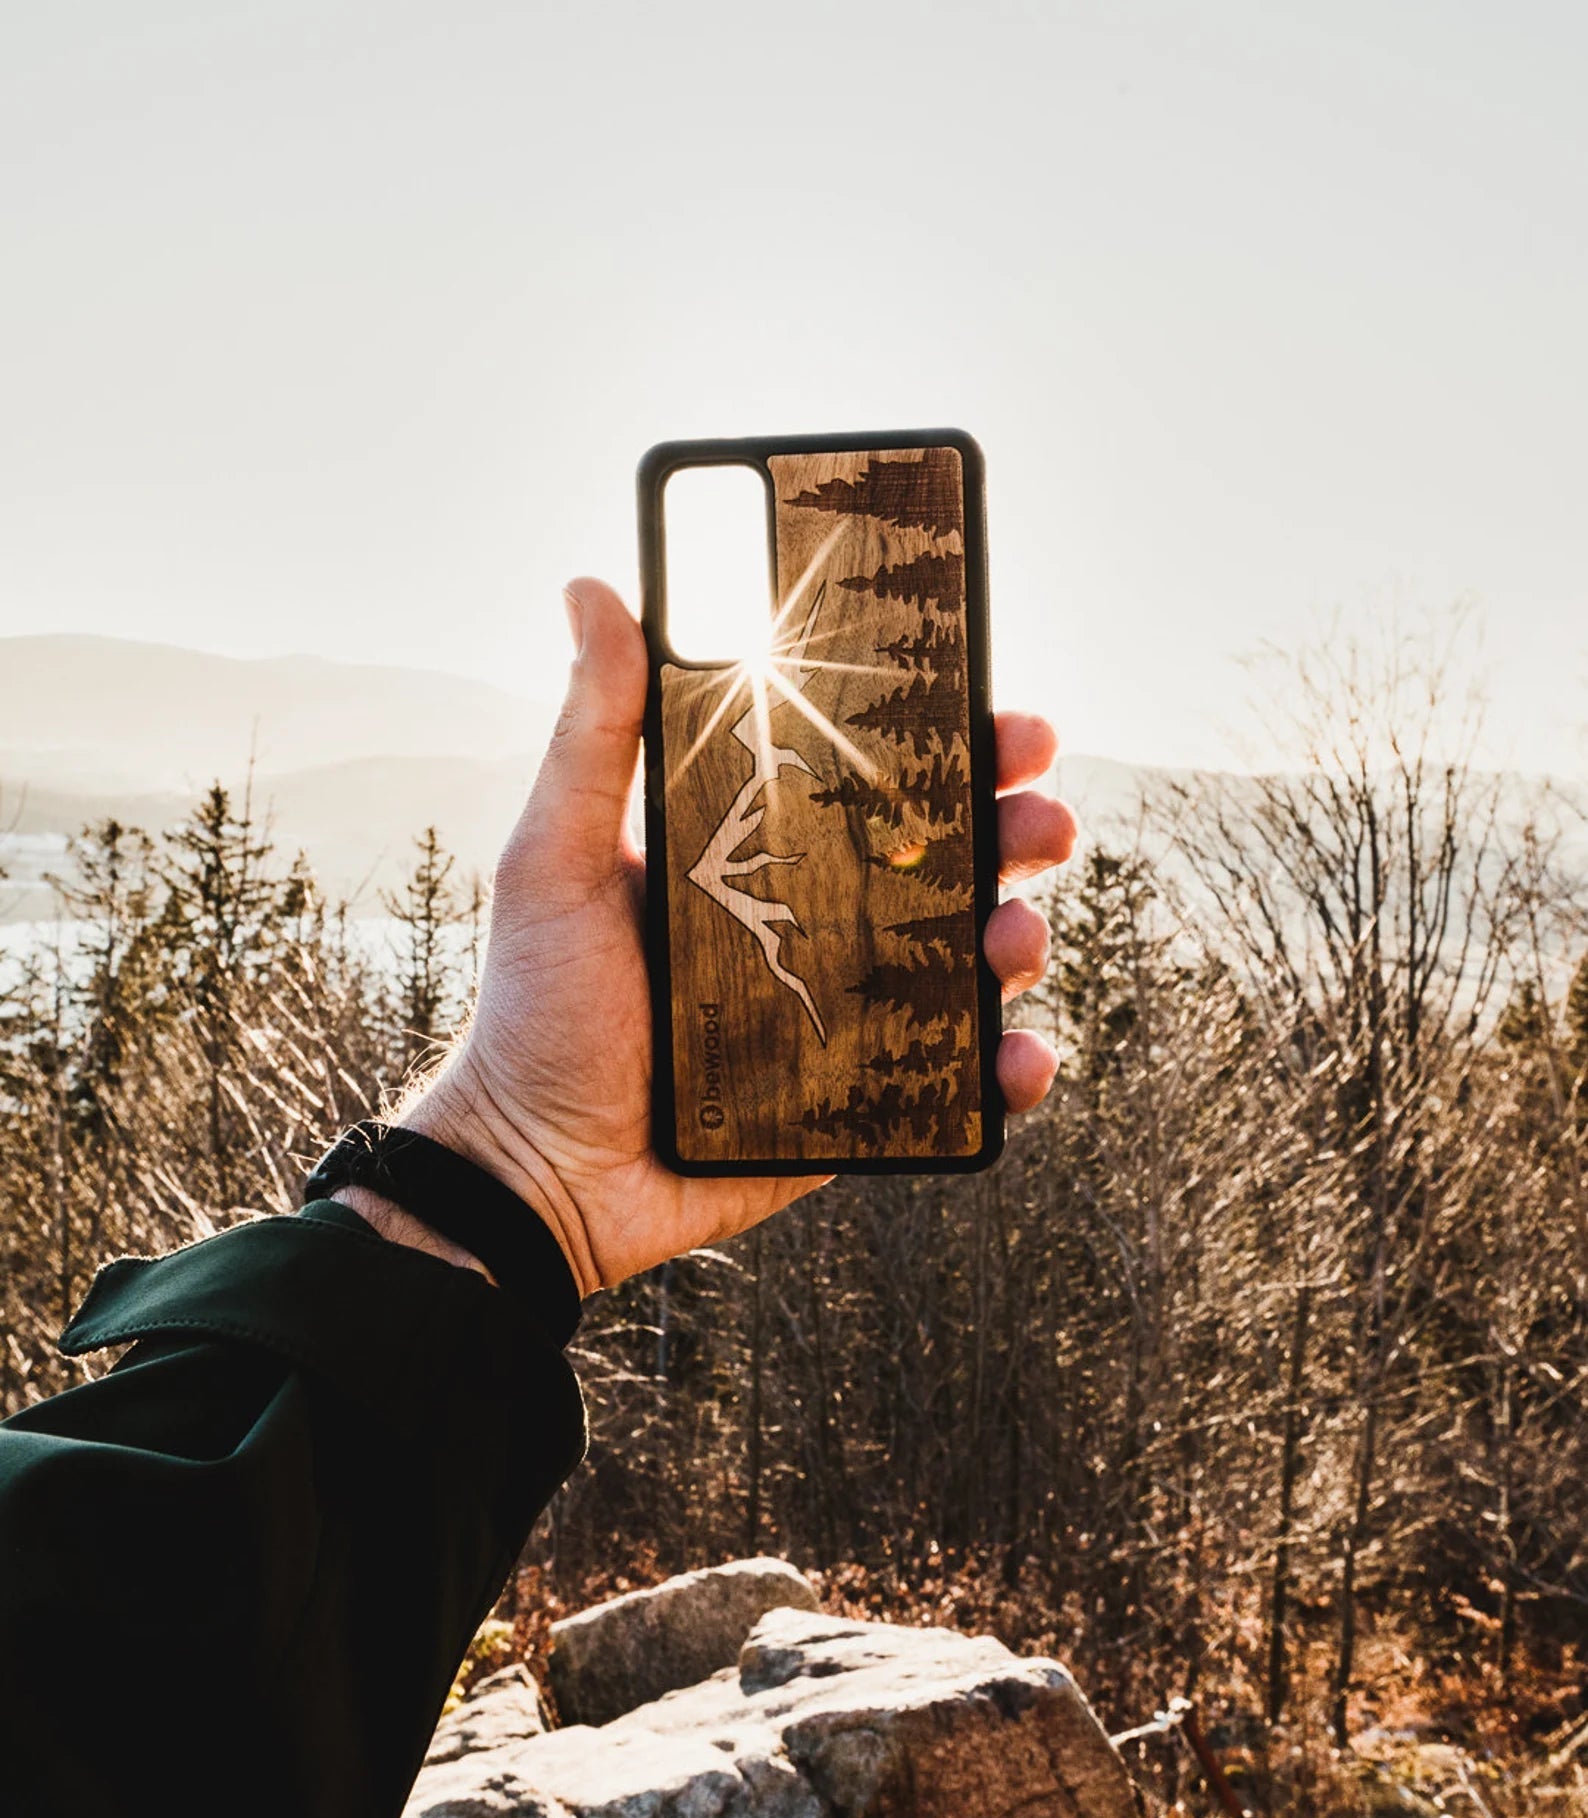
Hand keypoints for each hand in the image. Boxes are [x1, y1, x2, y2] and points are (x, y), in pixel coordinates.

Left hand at [389, 579, 1076, 1296]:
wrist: (537, 1171)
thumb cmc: (536, 1008)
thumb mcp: (556, 856)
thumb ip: (595, 731)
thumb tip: (593, 586)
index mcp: (760, 850)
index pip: (874, 778)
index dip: (948, 740)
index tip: (996, 706)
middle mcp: (817, 921)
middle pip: (948, 860)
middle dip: (1015, 829)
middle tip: (1040, 817)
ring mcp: (848, 1012)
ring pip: (971, 961)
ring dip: (1020, 937)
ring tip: (1010, 940)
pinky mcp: (862, 1102)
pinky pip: (959, 1082)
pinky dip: (1009, 1071)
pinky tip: (1018, 1061)